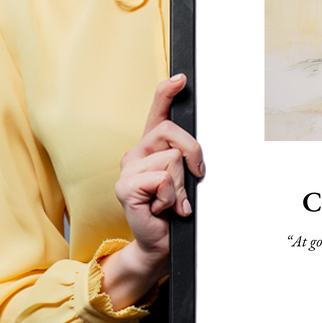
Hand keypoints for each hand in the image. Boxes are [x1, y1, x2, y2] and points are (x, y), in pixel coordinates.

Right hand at [100, 74, 204, 308]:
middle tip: (194, 178)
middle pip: (172, 132)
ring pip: (172, 159)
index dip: (167, 93)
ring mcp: (127, 169)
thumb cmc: (174, 211)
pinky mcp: (125, 187)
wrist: (160, 243)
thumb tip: (196, 151)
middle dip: (193, 154)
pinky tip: (162, 209)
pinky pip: (162, 179)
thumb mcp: (185, 179)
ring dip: (181, 185)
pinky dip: (171, 197)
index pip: (157, 112)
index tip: (181, 78)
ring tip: (172, 201)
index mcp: (151, 148)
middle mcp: (136, 153)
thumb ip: (186, 159)